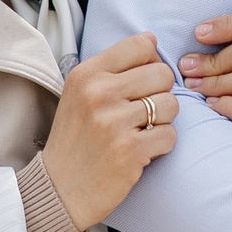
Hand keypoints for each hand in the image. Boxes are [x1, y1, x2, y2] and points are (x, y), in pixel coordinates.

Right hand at [43, 33, 179, 228]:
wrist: (59, 190)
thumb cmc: (75, 140)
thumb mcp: (80, 94)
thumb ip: (112, 68)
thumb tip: (151, 40)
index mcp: (87, 74)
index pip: (141, 45)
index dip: (150, 63)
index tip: (141, 83)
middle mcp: (99, 93)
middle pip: (163, 74)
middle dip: (160, 94)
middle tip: (142, 113)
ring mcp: (114, 122)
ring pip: (171, 104)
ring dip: (162, 121)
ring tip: (140, 132)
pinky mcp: (130, 150)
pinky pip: (170, 135)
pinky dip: (161, 145)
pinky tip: (141, 152)